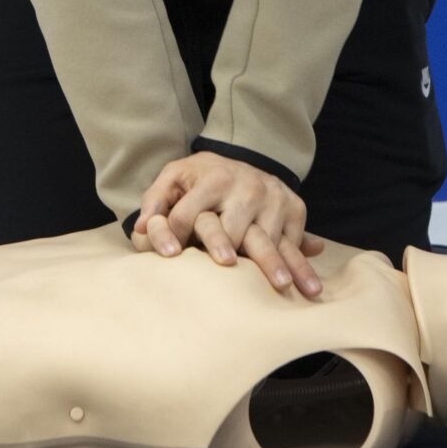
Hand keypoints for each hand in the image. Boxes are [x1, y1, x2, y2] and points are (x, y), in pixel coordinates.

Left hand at [131, 151, 326, 298]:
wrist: (244, 159)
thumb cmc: (201, 177)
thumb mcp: (175, 176)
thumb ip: (155, 199)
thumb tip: (138, 228)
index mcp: (214, 178)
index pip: (188, 215)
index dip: (173, 236)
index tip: (167, 258)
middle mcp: (247, 186)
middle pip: (233, 231)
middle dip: (226, 251)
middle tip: (225, 269)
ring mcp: (274, 198)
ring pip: (268, 240)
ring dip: (273, 266)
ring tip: (280, 288)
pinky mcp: (295, 207)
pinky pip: (294, 241)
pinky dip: (299, 264)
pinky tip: (308, 286)